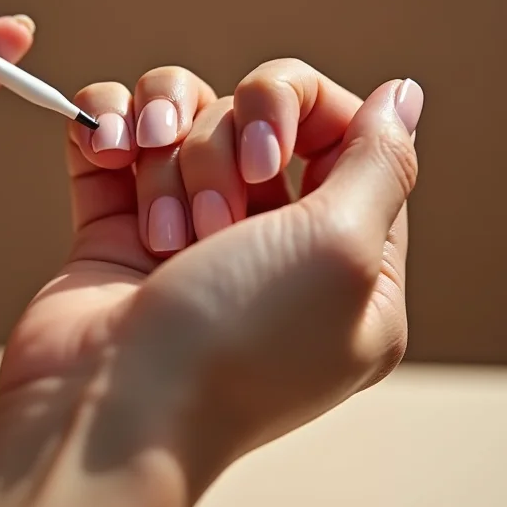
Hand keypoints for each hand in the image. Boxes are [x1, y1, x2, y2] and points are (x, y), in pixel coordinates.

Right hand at [0, 61, 421, 506]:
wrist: (109, 410)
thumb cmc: (232, 346)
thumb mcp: (341, 251)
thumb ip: (381, 162)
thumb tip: (402, 96)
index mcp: (340, 255)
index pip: (338, 131)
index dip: (300, 112)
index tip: (269, 154)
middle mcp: (266, 237)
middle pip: (250, 116)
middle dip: (222, 152)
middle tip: (211, 222)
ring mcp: (185, 226)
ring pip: (181, 116)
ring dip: (164, 158)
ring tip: (154, 230)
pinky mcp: (117, 220)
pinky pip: (116, 126)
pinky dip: (106, 126)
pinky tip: (104, 154)